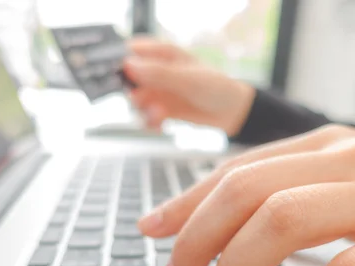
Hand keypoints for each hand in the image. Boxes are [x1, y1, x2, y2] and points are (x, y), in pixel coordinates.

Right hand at [124, 37, 255, 133]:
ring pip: (135, 101)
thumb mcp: (188, 79)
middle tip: (144, 100)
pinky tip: (161, 125)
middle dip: (133, 93)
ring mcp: (158, 91)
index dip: (122, 63)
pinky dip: (150, 123)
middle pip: (127, 79)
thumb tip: (129, 66)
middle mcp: (156, 71)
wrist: (232, 113)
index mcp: (162, 53)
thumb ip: (159, 74)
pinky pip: (145, 117)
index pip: (131, 51)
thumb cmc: (216, 87)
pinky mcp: (161, 109)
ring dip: (143, 111)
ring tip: (160, 114)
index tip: (125, 79)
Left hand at [138, 124, 354, 265]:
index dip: (186, 204)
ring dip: (242, 264)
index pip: (237, 170)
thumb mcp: (343, 181)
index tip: (152, 233)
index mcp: (326, 147)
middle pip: (250, 191)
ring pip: (290, 218)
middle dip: (199, 238)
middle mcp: (350, 160)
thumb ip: (285, 193)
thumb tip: (213, 225)